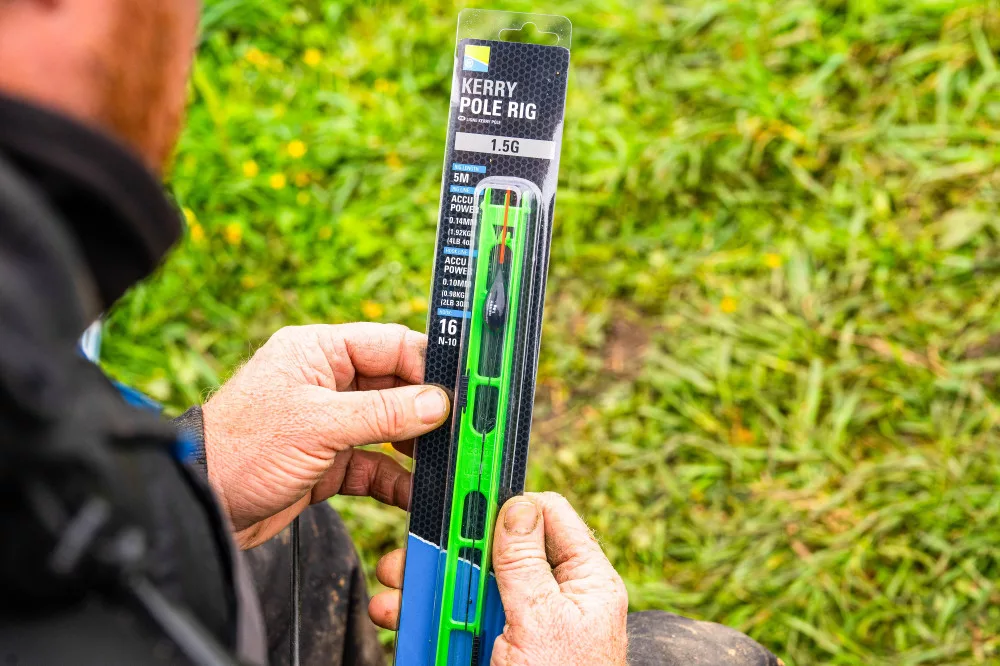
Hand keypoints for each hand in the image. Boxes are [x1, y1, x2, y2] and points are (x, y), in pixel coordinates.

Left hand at [202, 323, 449, 548]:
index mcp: (319, 352)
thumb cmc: (242, 450)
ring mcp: (328, 423)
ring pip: (388, 428)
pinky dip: (395, 479)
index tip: (463, 387)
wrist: (200, 507)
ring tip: (446, 462)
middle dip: (428, 410)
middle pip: (395, 387)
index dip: (428, 364)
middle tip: (462, 430)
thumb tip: (437, 403)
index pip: (389, 345)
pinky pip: (373, 465)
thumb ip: (382, 412)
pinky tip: (416, 493)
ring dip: (416, 447)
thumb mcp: (318, 424)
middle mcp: (326, 382)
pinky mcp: (327, 462)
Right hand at [370, 493, 627, 665]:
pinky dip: (424, 619)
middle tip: (416, 550)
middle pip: (495, 548)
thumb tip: (516, 504)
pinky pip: (453, 621)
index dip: (507, 500)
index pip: (549, 514)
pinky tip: (400, 618)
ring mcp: (518, 626)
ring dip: (426, 584)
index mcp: (584, 581)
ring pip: (466, 584)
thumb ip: (525, 562)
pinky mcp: (488, 650)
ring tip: (395, 588)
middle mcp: (551, 597)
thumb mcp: (542, 623)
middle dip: (451, 548)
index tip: (464, 491)